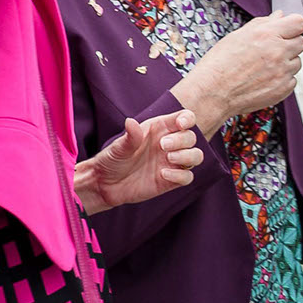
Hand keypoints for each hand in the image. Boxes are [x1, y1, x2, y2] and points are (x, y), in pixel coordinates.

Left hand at [74, 109, 203, 212]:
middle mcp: (170, 144)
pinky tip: (163, 174)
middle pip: (191, 137)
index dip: (188, 118)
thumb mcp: (117, 147)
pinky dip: (180, 175)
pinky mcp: (171, 180)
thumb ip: (130, 136)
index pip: (184, 118)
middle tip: (163, 146)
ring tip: (169, 158)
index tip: (181, 124)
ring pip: (196, 156)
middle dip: (181, 140)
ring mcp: (172, 163)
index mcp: (160, 129)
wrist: (106, 184)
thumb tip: (131, 122)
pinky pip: (188, 177)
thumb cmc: (112, 160)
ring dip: (187, 156)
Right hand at [175, 12, 302, 132]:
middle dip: (290, 44)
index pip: (299, 23)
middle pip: (301, 42)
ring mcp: (283, 72)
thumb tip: (280, 16)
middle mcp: (278, 52)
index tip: (288, 29)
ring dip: (286, 62)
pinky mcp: (283, 89)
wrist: (213, 92)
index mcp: (267, 34)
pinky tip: (265, 79)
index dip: (293, 25)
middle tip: (273, 49)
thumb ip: (263, 23)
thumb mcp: (238, 35)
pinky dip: (283, 79)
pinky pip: (292, 80)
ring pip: (297, 62)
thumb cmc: (221, 64)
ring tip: (265, 66)